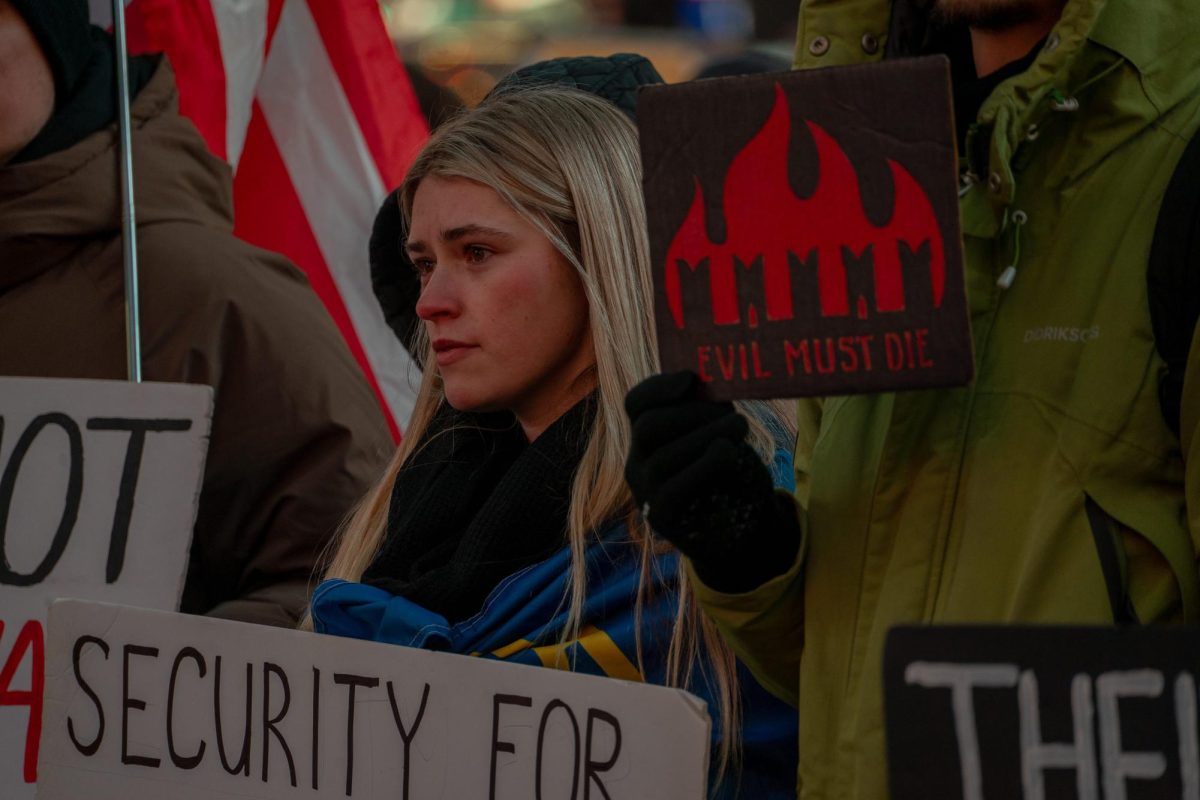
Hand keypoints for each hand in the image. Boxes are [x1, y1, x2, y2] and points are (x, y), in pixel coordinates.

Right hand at [624, 371, 799, 590]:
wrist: (743, 525)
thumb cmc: (730, 471)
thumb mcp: (717, 432)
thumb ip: (707, 408)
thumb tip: (709, 379)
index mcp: (647, 434)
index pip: (636, 403)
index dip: (659, 387)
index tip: (692, 379)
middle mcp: (638, 460)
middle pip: (648, 426)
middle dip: (694, 412)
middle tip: (732, 412)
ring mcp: (645, 491)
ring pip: (663, 456)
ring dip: (707, 435)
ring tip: (740, 428)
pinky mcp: (660, 517)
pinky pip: (673, 490)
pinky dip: (704, 466)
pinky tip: (728, 454)